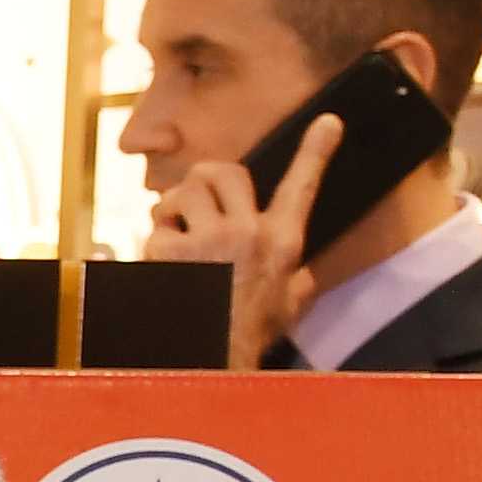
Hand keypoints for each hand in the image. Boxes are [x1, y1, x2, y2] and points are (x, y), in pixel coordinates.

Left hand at [145, 114, 334, 370]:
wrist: (214, 361)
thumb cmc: (249, 335)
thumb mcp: (289, 304)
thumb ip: (296, 279)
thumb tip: (304, 273)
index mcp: (282, 241)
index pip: (302, 186)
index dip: (317, 150)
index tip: (328, 121)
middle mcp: (249, 233)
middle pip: (221, 171)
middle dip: (202, 182)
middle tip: (195, 204)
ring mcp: (210, 240)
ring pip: (182, 191)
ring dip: (172, 208)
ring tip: (176, 233)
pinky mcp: (173, 252)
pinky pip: (155, 229)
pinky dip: (153, 244)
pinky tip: (162, 265)